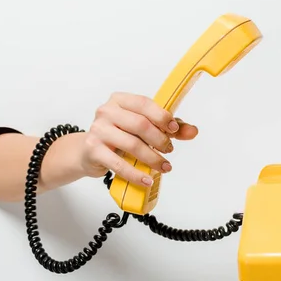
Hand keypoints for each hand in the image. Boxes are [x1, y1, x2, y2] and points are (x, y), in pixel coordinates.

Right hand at [80, 92, 197, 185]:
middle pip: (140, 124)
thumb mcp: (142, 128)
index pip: (144, 103)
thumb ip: (168, 127)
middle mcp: (106, 112)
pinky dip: (136, 174)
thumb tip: (192, 131)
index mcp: (120, 100)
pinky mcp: (93, 150)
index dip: (162, 116)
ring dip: (152, 159)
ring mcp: (98, 130)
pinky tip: (147, 180)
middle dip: (160, 139)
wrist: (87, 151)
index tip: (174, 129)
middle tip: (169, 150)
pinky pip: (119, 164)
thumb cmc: (117, 136)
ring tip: (164, 167)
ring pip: (132, 145)